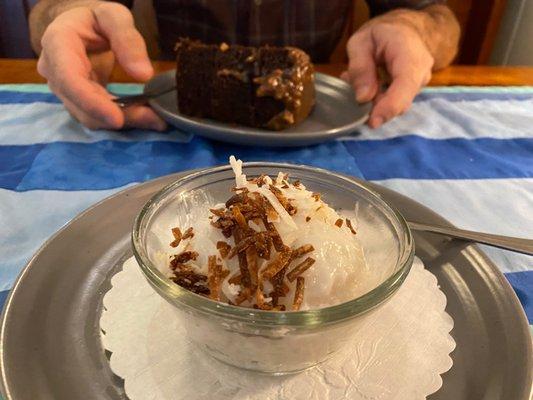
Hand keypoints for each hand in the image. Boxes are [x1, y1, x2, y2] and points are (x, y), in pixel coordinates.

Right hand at [37, 2, 165, 130]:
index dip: (91, 103)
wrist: (79, 26)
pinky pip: (97, 117)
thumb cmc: (95, 19)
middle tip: (156, 120)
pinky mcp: (77, 102)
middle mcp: (54, 71)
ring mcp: (63, 90)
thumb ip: (128, 39)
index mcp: (58, 44)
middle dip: (119, 116)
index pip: (69, 79)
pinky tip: (145, 116)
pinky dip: (122, 118)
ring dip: (124, 121)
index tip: (117, 119)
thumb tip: (143, 75)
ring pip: (90, 117)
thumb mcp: (114, 16)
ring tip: (155, 119)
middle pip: (82, 105)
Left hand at [342, 14, 433, 128]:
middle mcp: (421, 70)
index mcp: (409, 53)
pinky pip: (394, 102)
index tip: (372, 122)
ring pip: (396, 104)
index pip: (405, 84)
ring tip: (354, 81)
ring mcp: (420, 83)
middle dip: (375, 106)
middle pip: (402, 101)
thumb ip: (360, 68)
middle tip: (350, 91)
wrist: (403, 29)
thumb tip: (363, 98)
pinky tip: (364, 86)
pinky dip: (376, 100)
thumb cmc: (381, 33)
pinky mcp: (413, 91)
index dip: (390, 106)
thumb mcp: (361, 42)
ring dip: (372, 101)